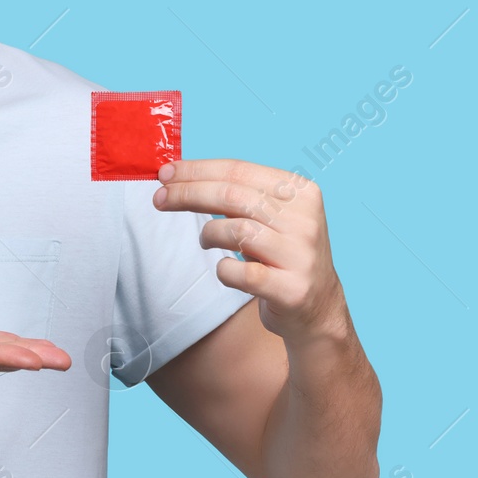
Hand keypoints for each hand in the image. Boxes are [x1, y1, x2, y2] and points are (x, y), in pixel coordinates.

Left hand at [152, 159, 350, 345]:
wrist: (318, 308)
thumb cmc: (281, 255)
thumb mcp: (270, 217)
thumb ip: (237, 195)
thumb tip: (179, 176)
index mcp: (301, 192)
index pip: (239, 169)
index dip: (197, 170)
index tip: (166, 173)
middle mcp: (305, 220)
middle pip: (233, 195)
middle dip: (188, 194)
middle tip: (159, 199)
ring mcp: (301, 255)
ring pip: (237, 230)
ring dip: (209, 235)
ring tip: (206, 241)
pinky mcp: (292, 289)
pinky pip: (242, 273)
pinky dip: (224, 270)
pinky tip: (226, 270)